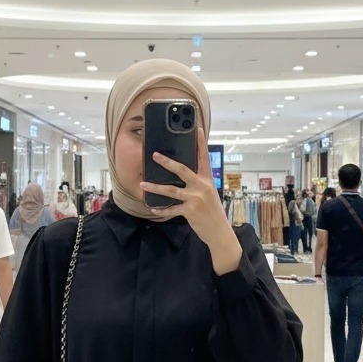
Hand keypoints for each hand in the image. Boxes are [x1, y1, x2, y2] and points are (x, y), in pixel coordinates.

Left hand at [139, 128, 237, 254]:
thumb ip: (199, 184)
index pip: (204, 157)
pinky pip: (172, 209)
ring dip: (155, 187)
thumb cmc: (213, 212)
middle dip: (167, 162)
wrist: (219, 231)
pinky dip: (162, 210)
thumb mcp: (210, 194)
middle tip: (155, 155)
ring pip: (171, 190)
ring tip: (143, 184)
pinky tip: (154, 209)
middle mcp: (202, 186)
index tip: (197, 129)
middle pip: (182, 170)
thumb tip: (185, 177)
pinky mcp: (190, 211)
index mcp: (207, 179)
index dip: (201, 143)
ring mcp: (196, 199)